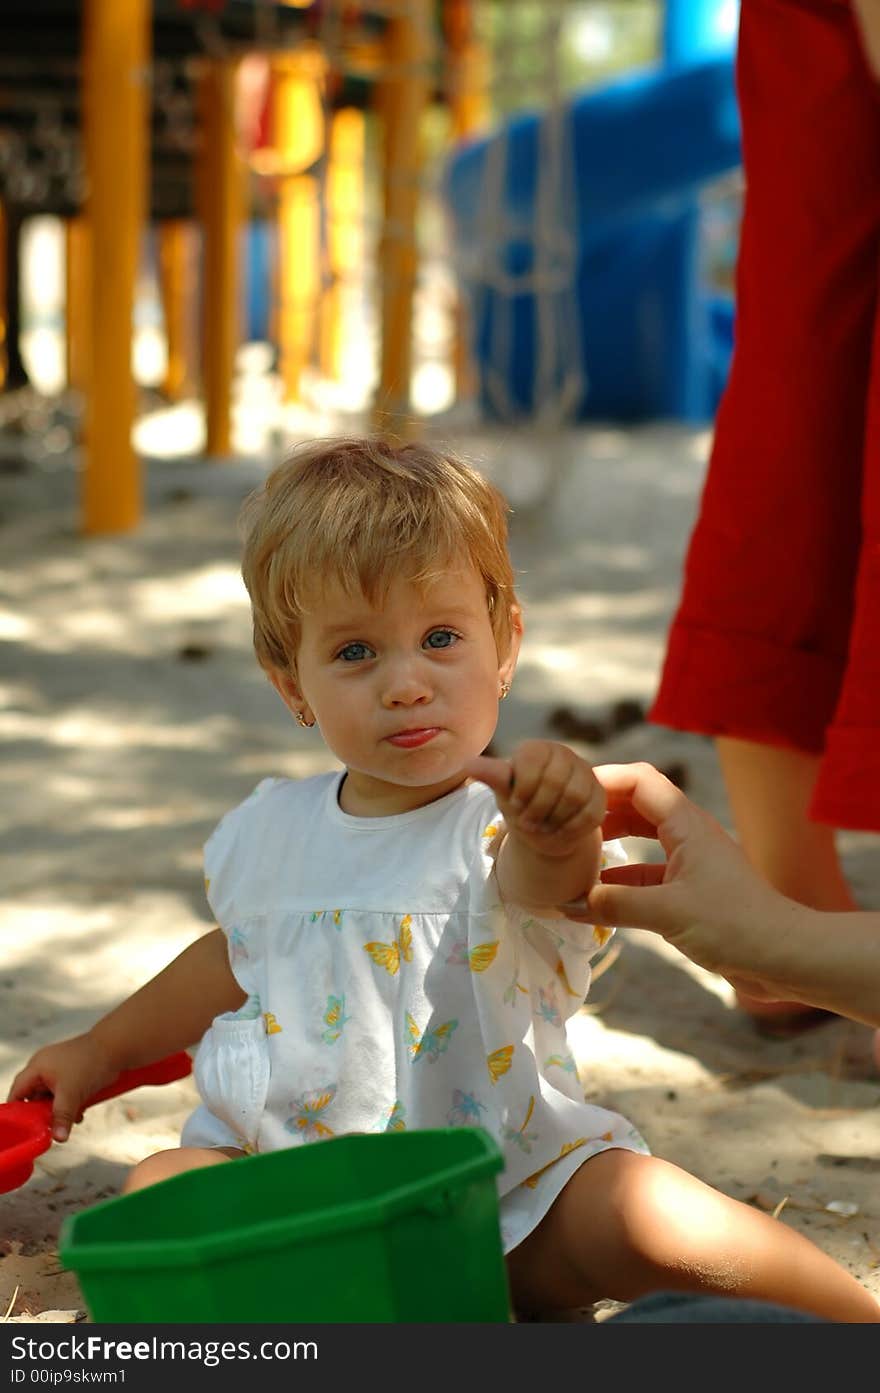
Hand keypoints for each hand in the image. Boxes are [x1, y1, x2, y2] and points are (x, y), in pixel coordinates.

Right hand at [7, 1033, 121, 1141]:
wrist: (115, 1049)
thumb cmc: (90, 1061)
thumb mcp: (72, 1093)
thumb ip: (62, 1116)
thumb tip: (58, 1138)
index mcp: (37, 1067)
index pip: (17, 1091)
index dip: (18, 1110)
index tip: (25, 1126)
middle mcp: (45, 1068)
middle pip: (34, 1098)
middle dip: (43, 1114)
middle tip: (50, 1127)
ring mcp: (59, 1072)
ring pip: (51, 1099)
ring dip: (59, 1112)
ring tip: (70, 1119)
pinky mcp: (72, 1076)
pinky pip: (64, 1096)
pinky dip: (69, 1106)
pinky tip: (79, 1113)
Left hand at [466, 739, 605, 857]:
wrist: (544, 829)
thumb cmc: (520, 804)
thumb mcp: (504, 793)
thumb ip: (492, 776)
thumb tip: (470, 763)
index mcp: (537, 749)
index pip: (531, 763)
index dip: (522, 790)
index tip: (514, 805)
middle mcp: (564, 755)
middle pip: (554, 781)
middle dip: (537, 809)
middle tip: (527, 822)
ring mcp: (585, 773)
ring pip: (575, 796)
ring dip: (554, 819)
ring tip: (542, 826)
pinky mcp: (599, 795)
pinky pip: (589, 812)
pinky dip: (570, 828)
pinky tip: (559, 830)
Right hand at [582, 762, 792, 1000]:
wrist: (783, 957)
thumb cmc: (733, 924)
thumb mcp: (667, 912)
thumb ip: (614, 905)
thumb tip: (567, 904)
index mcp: (686, 824)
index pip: (639, 780)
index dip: (602, 779)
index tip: (566, 793)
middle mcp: (688, 835)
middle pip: (636, 805)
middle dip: (599, 809)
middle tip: (560, 822)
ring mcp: (690, 863)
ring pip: (641, 840)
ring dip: (610, 843)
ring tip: (571, 853)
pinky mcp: (690, 892)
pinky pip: (647, 875)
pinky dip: (621, 880)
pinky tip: (595, 896)